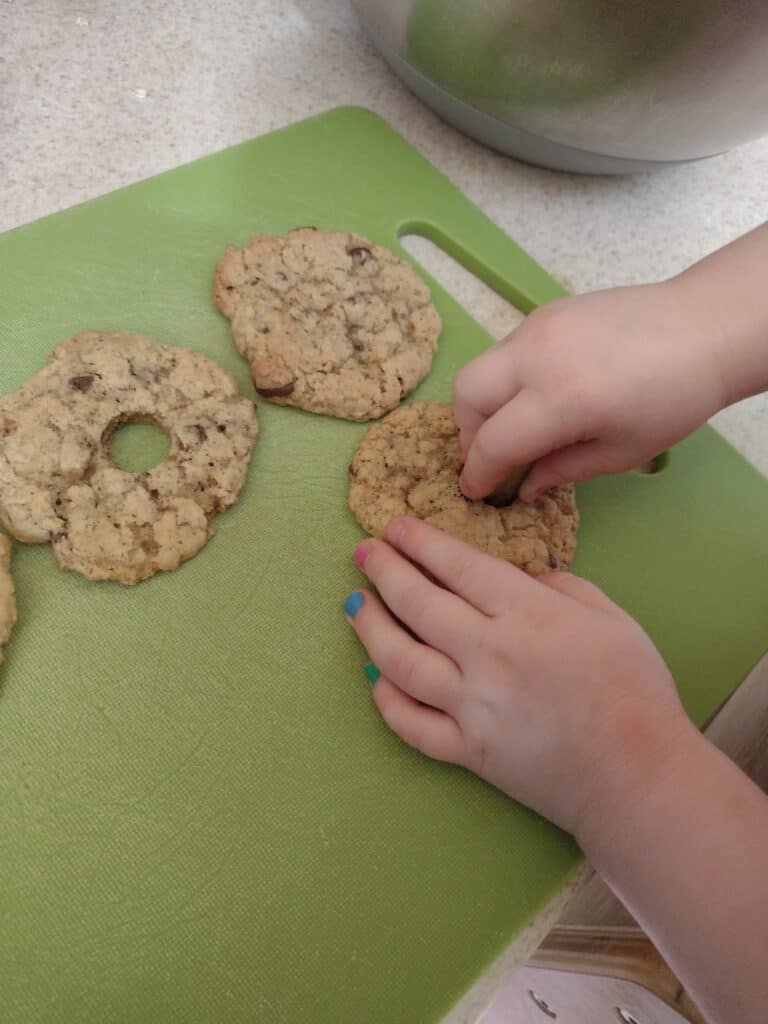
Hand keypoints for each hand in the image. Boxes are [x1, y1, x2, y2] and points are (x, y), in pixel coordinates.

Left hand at [345, 517, 691, 835]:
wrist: (638, 776)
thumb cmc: (634, 691)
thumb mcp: (611, 617)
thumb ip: (562, 586)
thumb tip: (524, 576)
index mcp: (527, 614)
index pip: (457, 566)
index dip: (420, 542)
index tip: (394, 527)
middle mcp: (489, 654)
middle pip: (418, 604)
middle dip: (384, 571)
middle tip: (363, 553)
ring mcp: (472, 706)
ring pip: (400, 661)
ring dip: (370, 628)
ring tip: (354, 604)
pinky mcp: (466, 752)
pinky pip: (411, 725)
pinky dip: (386, 700)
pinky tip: (375, 677)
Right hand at [453, 279, 726, 500]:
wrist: (704, 328)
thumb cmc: (673, 399)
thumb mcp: (621, 452)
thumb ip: (562, 470)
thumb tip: (523, 486)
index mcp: (561, 399)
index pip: (491, 442)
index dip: (478, 474)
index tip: (476, 491)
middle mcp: (537, 357)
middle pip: (466, 395)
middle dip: (468, 432)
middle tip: (492, 454)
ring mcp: (536, 327)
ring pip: (481, 368)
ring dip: (485, 403)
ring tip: (516, 425)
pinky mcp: (544, 313)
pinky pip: (506, 350)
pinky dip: (508, 379)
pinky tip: (541, 394)